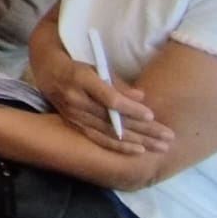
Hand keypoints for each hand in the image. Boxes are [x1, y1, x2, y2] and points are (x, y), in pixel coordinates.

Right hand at [39, 56, 170, 153]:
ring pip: (110, 133)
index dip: (130, 108)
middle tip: (168, 136)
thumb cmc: (77, 67)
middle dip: (144, 129)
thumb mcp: (95, 66)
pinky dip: (119, 146)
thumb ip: (117, 82)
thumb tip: (141, 96)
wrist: (48, 73)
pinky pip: (99, 139)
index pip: (109, 99)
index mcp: (81, 80)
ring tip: (161, 147)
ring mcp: (75, 116)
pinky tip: (138, 150)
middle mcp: (77, 101)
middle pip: (114, 120)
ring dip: (138, 141)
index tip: (150, 114)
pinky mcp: (76, 125)